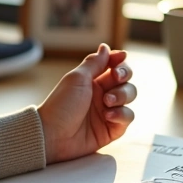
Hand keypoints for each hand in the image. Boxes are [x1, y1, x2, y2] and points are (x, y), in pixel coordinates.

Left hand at [37, 44, 136, 164]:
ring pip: (129, 97)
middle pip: (126, 81)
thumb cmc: (61, 105)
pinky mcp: (112, 128)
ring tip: (107, 102)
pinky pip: (127, 117)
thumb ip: (94, 63)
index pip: (115, 67)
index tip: (119, 60)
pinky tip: (108, 116)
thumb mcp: (77, 78)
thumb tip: (105, 47)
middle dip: (124, 78)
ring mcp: (108, 111)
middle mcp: (102, 95)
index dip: (120, 63)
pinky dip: (121, 114)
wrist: (53, 135)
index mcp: (93, 81)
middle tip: (115, 79)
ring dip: (122, 96)